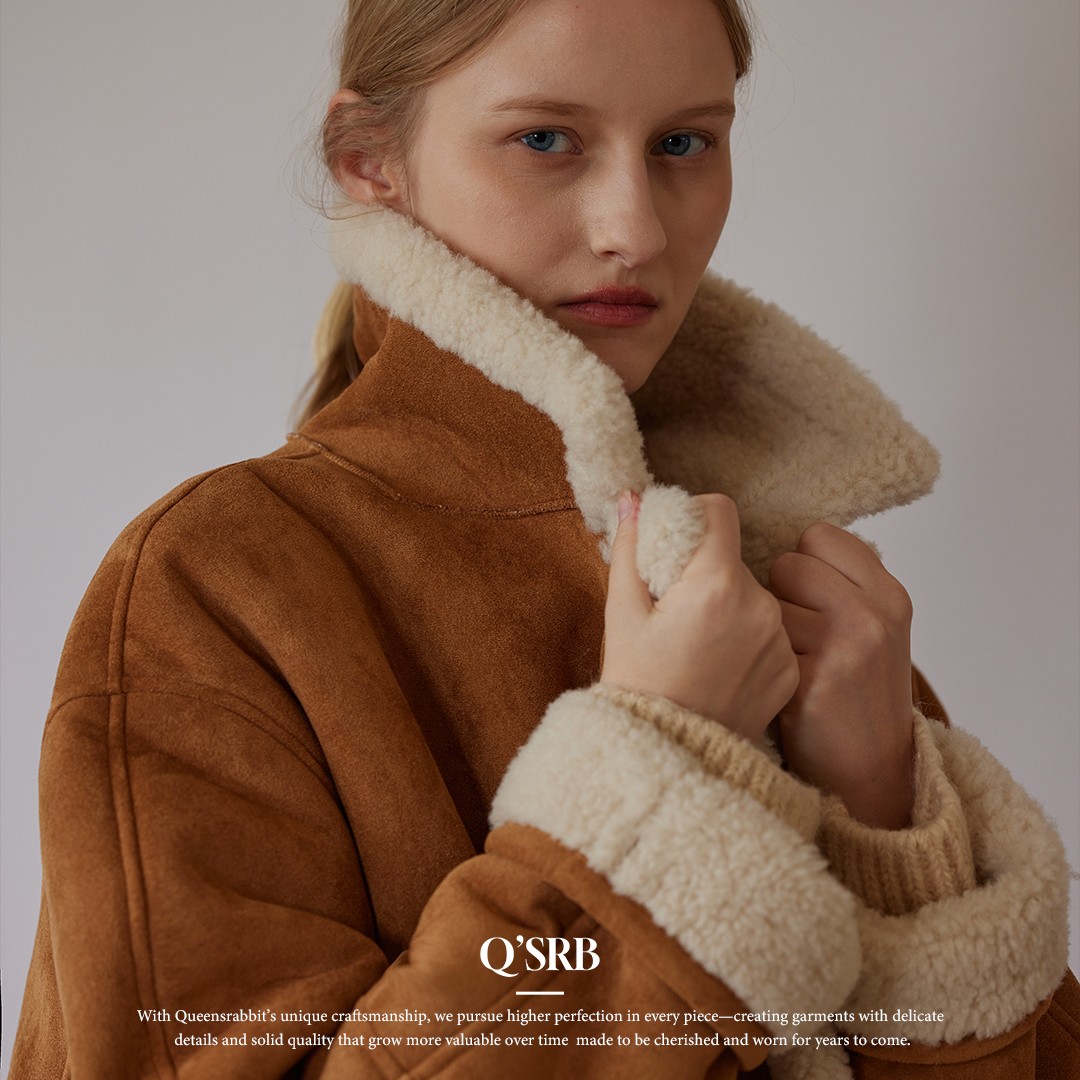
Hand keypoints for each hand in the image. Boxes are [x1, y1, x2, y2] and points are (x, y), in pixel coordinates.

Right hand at [601, 492, 798, 741]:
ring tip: (694, 644)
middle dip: (702, 570)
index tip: (672, 546)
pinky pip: (767, 630)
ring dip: (725, 604)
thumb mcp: (621, 612)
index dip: (692, 517)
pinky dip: (744, 638)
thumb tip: (633, 497)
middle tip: (673, 609)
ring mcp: (779, 640)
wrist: (668, 757)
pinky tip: (717, 666)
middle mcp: (759, 606)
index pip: (720, 510)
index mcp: (715, 584)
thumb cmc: (637, 685)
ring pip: (751, 594)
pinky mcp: (789, 668)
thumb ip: (630, 547)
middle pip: (732, 557)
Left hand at [769, 523, 914, 827]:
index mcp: (889, 594)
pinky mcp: (811, 679)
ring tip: (790, 661)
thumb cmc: (857, 695)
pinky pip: (759, 643)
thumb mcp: (873, 629)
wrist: (869, 772)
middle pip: (788, 563)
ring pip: (767, 602)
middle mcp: (873, 615)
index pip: (819, 536)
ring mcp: (845, 647)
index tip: (807, 599)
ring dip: (766, 629)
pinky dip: (760, 662)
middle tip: (796, 636)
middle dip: (780, 595)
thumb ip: (842, 584)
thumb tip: (782, 543)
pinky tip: (780, 685)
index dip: (801, 564)